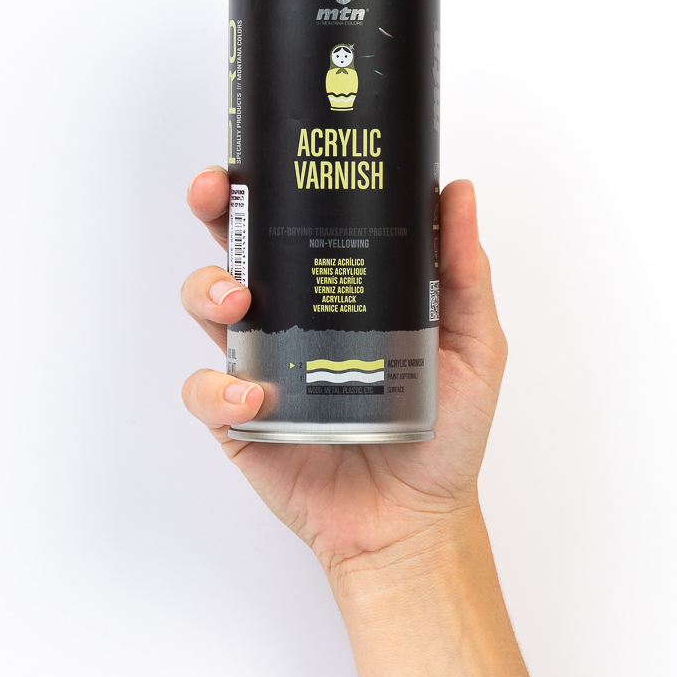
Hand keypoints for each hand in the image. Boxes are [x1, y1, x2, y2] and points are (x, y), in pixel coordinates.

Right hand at [180, 169, 507, 584]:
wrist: (415, 523)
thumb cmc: (444, 435)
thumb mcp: (471, 345)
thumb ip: (462, 273)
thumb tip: (457, 192)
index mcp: (340, 290)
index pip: (296, 222)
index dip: (269, 182)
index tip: (260, 154)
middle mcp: (293, 316)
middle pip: (236, 246)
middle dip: (216, 210)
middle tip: (217, 196)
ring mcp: (261, 364)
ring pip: (205, 305)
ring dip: (209, 289)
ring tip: (241, 302)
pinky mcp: (240, 418)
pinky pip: (205, 391)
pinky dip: (220, 388)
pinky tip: (258, 396)